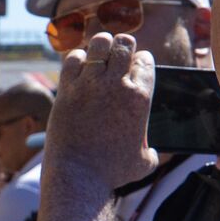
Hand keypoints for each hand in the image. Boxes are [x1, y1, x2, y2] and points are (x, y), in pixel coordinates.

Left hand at [45, 31, 158, 192]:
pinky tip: (78, 70)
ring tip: (97, 58)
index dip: (139, 62)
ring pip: (99, 43)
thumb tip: (153, 151)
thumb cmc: (111, 173)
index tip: (132, 70)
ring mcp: (90, 85)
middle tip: (114, 59)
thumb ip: (151, 150)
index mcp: (140, 96)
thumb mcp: (143, 162)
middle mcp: (117, 85)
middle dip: (121, 47)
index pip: (145, 60)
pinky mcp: (67, 89)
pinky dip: (77, 60)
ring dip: (99, 47)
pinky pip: (73, 58)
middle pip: (124, 43)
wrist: (78, 177)